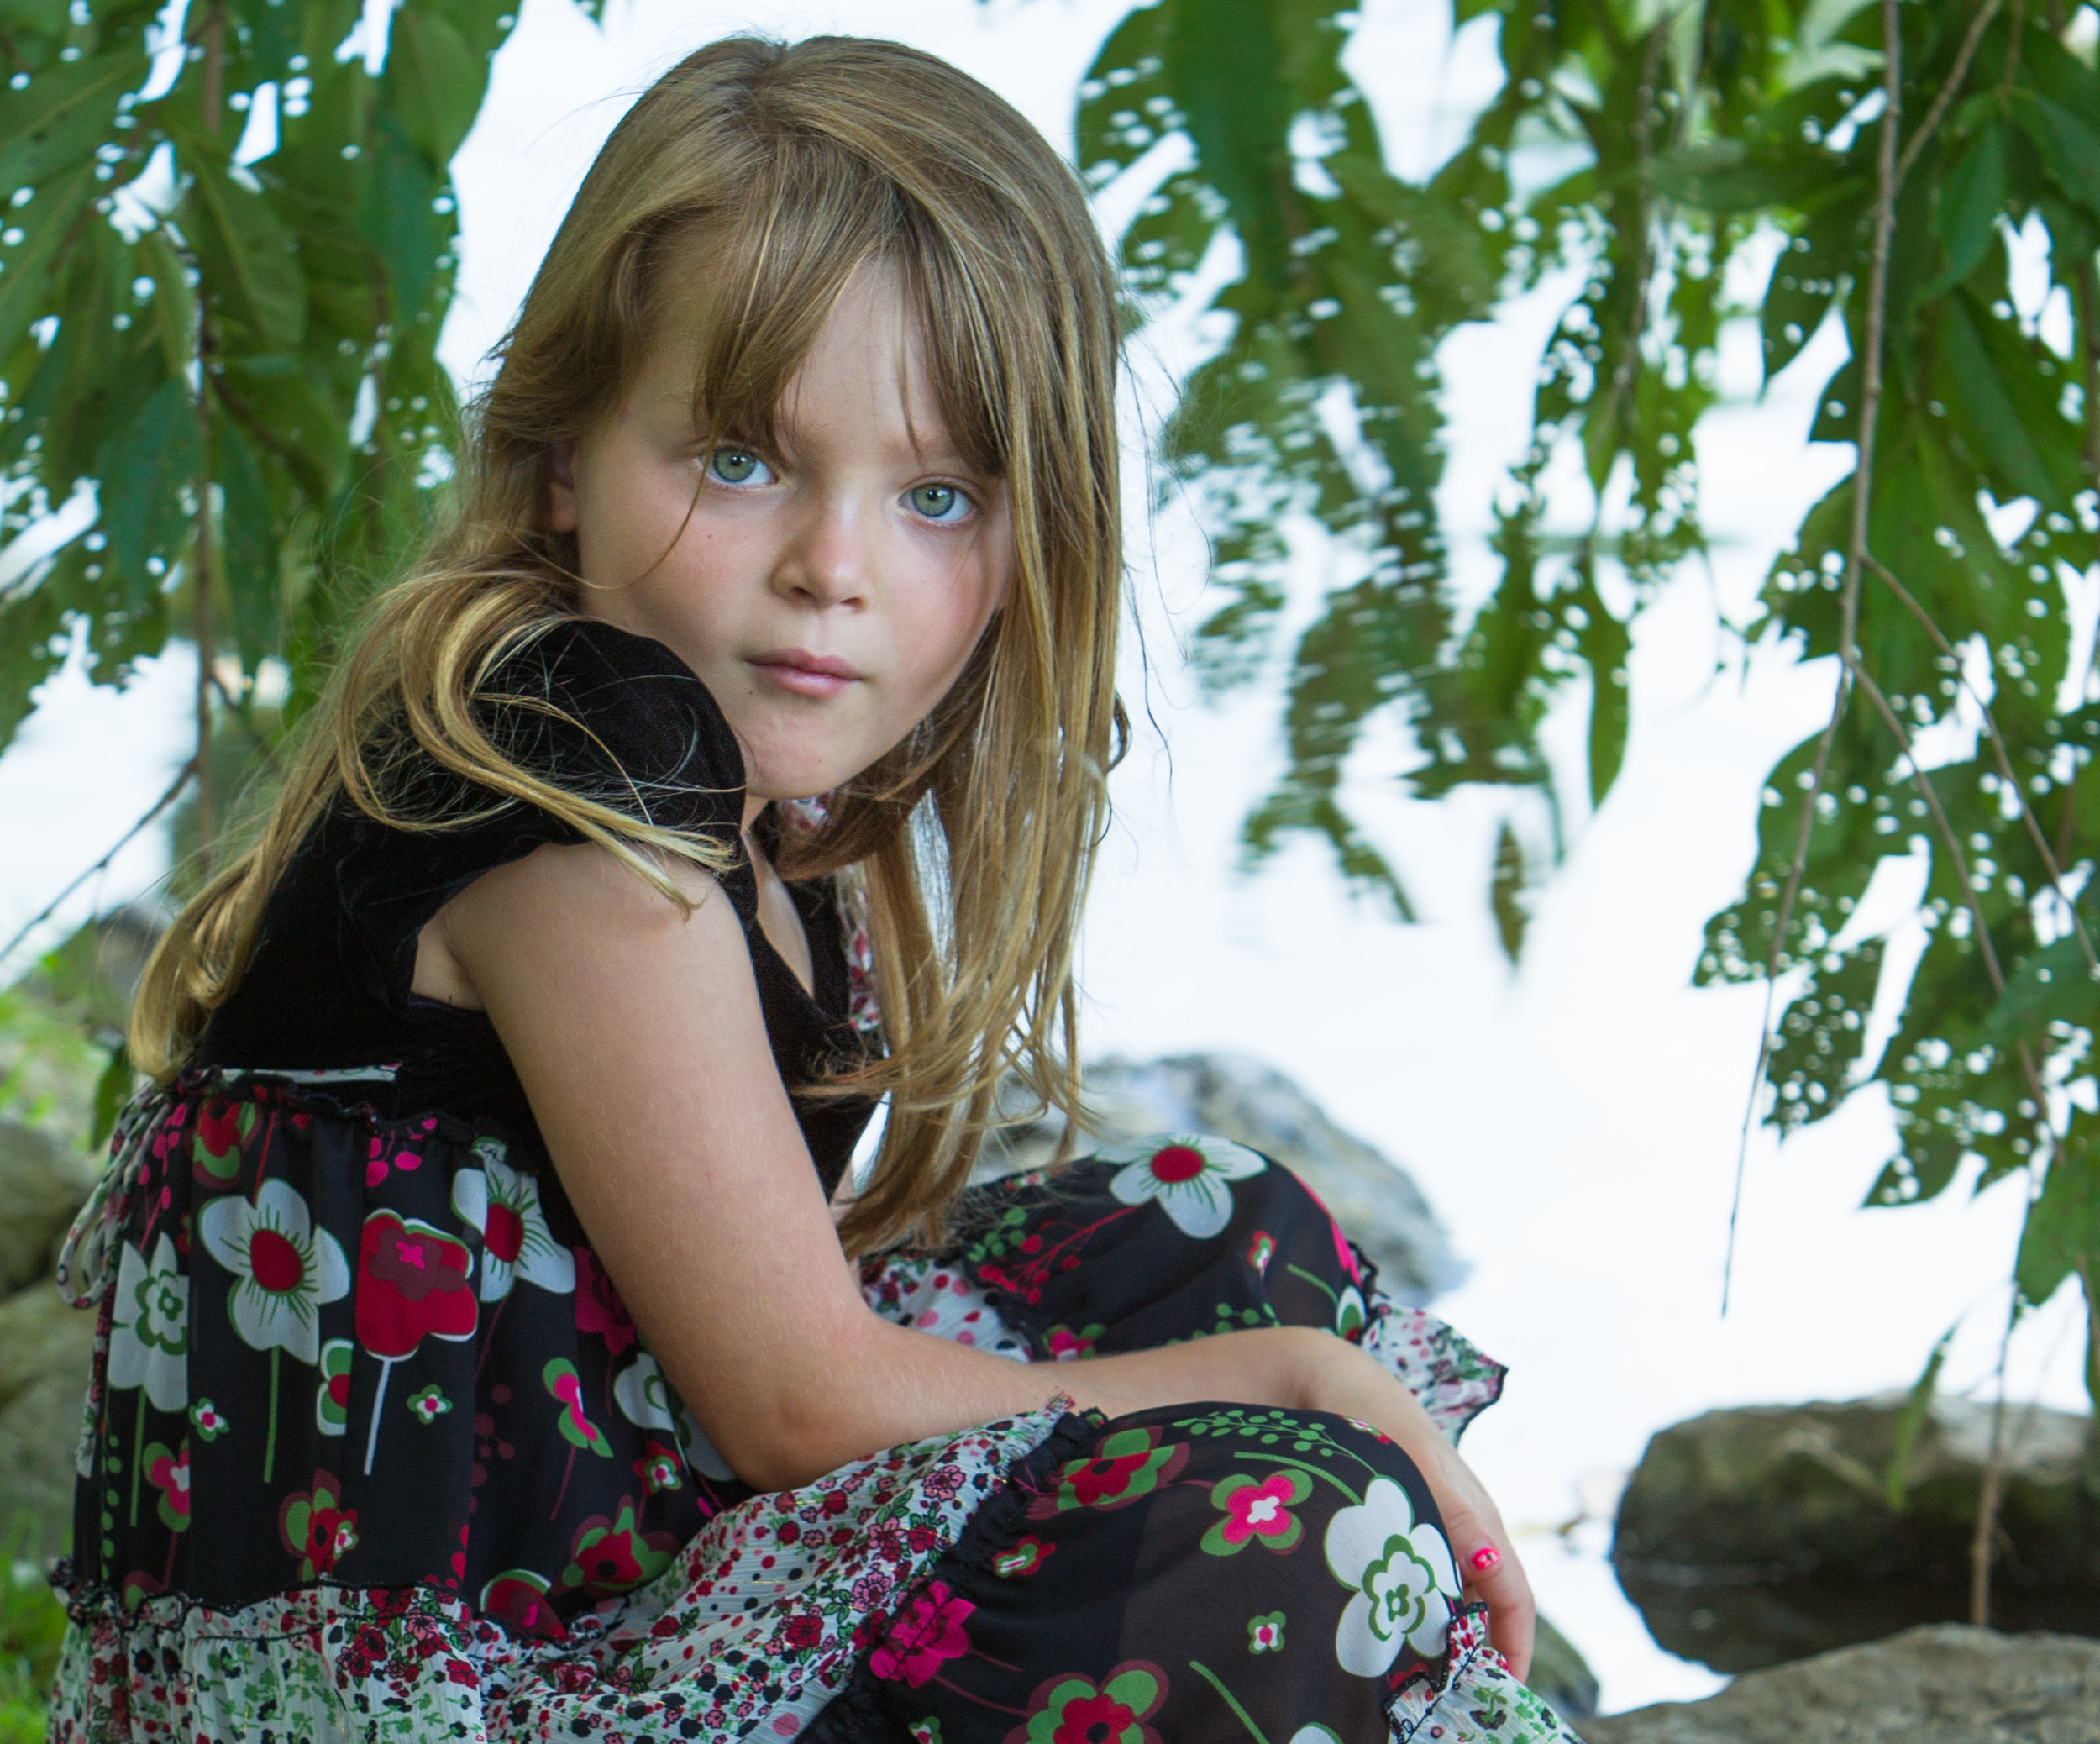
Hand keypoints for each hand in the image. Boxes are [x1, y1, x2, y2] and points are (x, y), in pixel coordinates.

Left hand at [1294, 1331, 1535, 1680]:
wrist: (1320, 1376)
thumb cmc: (1370, 1415)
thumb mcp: (1415, 1467)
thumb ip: (1451, 1515)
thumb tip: (1487, 1567)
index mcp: (1477, 1514)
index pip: (1514, 1595)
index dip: (1514, 1647)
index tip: (1501, 1691)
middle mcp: (1461, 1523)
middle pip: (1487, 1603)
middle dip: (1478, 1653)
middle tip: (1450, 1698)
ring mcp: (1431, 1521)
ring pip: (1451, 1594)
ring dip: (1442, 1636)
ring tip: (1418, 1678)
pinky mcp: (1401, 1520)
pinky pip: (1421, 1576)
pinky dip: (1414, 1610)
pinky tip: (1385, 1630)